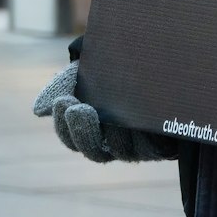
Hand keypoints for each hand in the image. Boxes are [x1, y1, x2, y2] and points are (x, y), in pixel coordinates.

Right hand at [33, 62, 170, 162]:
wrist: (176, 64)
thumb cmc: (131, 67)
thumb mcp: (98, 69)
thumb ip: (70, 82)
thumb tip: (41, 109)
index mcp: (98, 128)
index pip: (73, 138)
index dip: (65, 125)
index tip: (61, 101)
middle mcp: (118, 143)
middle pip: (95, 151)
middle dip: (83, 132)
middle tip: (78, 108)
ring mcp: (142, 146)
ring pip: (123, 150)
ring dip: (113, 131)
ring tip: (113, 109)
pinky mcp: (168, 145)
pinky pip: (154, 147)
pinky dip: (144, 134)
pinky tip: (139, 116)